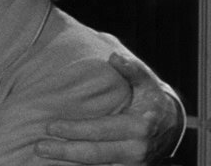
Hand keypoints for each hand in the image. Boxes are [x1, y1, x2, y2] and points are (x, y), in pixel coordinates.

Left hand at [35, 52, 182, 164]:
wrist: (172, 124)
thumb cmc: (152, 97)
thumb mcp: (146, 80)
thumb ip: (131, 69)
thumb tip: (114, 57)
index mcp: (139, 126)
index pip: (101, 130)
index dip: (75, 130)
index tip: (50, 126)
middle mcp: (136, 149)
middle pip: (95, 153)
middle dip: (65, 151)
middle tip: (39, 146)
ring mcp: (133, 163)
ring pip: (97, 165)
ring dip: (69, 162)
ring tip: (43, 153)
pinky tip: (60, 163)